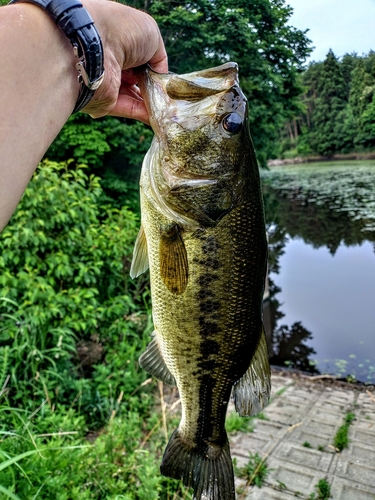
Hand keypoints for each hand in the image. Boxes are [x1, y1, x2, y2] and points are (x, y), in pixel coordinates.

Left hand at [80, 0, 167, 122]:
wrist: (92, 48)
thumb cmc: (120, 30)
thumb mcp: (150, 35)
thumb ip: (159, 58)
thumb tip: (161, 78)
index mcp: (119, 40)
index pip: (140, 58)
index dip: (154, 69)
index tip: (166, 78)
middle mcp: (112, 61)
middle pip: (138, 80)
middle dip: (155, 88)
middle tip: (170, 95)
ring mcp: (108, 83)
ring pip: (136, 96)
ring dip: (153, 103)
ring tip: (170, 107)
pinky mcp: (106, 102)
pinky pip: (130, 109)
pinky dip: (146, 113)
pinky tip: (160, 115)